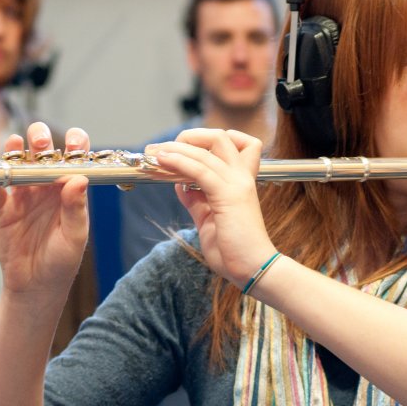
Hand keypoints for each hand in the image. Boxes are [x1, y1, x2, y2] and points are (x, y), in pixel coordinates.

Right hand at [0, 123, 89, 298]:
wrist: (36, 286)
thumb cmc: (63, 261)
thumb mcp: (74, 236)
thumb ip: (76, 208)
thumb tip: (79, 179)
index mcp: (70, 193)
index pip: (74, 161)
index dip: (75, 146)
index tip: (73, 145)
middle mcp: (48, 189)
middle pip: (43, 155)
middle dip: (42, 140)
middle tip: (41, 142)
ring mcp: (24, 197)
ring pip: (18, 165)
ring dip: (16, 152)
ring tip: (16, 145)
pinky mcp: (3, 209)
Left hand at [146, 128, 276, 285]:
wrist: (253, 268)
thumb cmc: (235, 250)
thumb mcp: (209, 219)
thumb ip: (196, 200)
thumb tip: (180, 184)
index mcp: (241, 182)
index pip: (236, 144)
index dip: (209, 141)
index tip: (185, 151)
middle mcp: (241, 178)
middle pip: (221, 137)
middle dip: (190, 137)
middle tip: (164, 149)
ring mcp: (237, 184)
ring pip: (206, 150)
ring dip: (174, 149)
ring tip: (153, 153)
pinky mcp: (228, 196)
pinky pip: (199, 170)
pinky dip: (178, 161)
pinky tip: (162, 161)